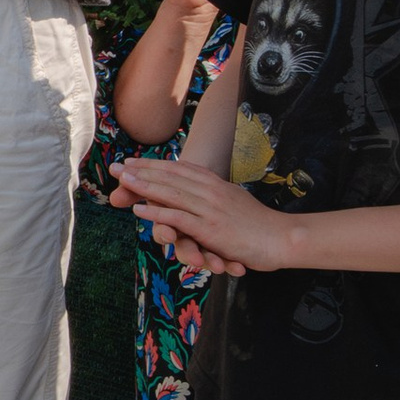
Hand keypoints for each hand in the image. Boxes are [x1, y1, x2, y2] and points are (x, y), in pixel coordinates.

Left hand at [110, 154, 289, 271]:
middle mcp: (211, 191)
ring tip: (122, 181)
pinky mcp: (211, 228)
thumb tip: (199, 195)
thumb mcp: (233, 203)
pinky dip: (157, 212)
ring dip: (143, 186)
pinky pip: (179, 218)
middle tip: (117, 167)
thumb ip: (214, 198)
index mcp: (216, 184)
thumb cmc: (258, 225)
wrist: (282, 238)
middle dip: (141, 171)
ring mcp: (210, 209)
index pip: (179, 170)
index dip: (154, 165)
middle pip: (170, 177)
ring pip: (171, 193)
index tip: (133, 161)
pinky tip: (139, 210)